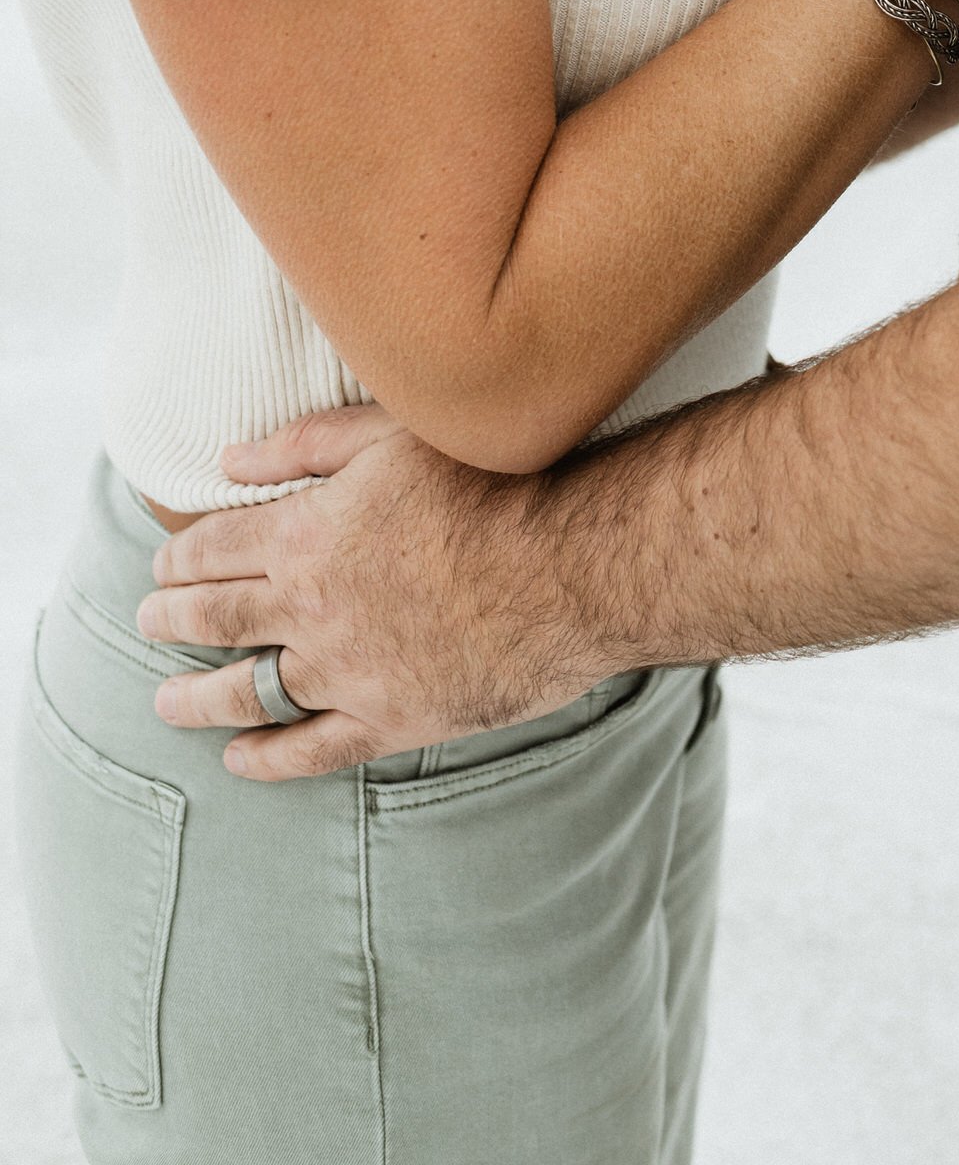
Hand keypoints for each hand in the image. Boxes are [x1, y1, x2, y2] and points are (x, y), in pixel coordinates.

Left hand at [135, 407, 595, 778]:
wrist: (574, 563)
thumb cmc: (494, 482)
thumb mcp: (394, 437)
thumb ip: (306, 446)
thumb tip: (229, 458)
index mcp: (306, 534)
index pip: (213, 549)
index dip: (178, 557)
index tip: (161, 565)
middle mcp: (311, 609)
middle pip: (214, 621)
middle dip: (170, 621)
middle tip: (147, 623)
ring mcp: (347, 671)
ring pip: (245, 692)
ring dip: (196, 697)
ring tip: (167, 702)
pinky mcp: (391, 719)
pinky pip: (310, 752)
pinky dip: (266, 760)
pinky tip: (240, 759)